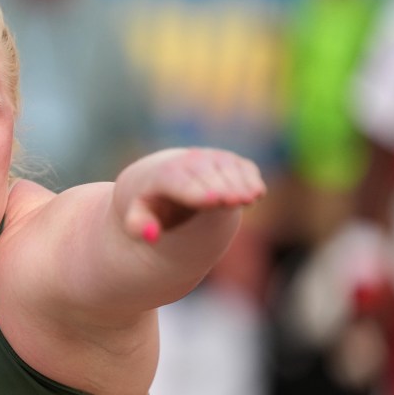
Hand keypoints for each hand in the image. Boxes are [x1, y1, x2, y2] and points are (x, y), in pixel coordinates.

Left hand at [117, 148, 265, 242]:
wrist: (160, 179)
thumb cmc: (150, 204)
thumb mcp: (137, 216)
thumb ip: (138, 225)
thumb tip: (150, 236)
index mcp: (164, 175)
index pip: (182, 183)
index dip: (197, 191)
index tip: (214, 200)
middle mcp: (189, 160)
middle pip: (210, 176)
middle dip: (223, 188)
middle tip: (238, 201)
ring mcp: (211, 158)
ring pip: (229, 170)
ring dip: (240, 184)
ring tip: (248, 200)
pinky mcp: (230, 162)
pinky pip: (244, 168)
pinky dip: (251, 179)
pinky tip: (256, 193)